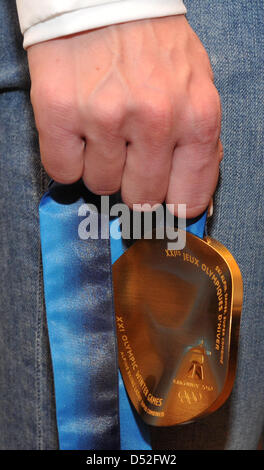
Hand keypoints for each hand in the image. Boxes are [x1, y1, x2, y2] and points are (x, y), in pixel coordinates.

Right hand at [27, 15, 221, 216]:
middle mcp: (155, 121)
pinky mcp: (61, 113)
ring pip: (100, 185)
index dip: (173, 205)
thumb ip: (197, 142)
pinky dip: (68, 158)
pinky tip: (78, 130)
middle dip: (133, 184)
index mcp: (197, 117)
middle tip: (128, 154)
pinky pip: (63, 171)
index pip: (188, 197)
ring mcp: (105, 118)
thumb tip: (189, 196)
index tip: (162, 200)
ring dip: (100, 164)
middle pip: (141, 199)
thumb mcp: (197, 86)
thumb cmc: (154, 45)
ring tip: (102, 128)